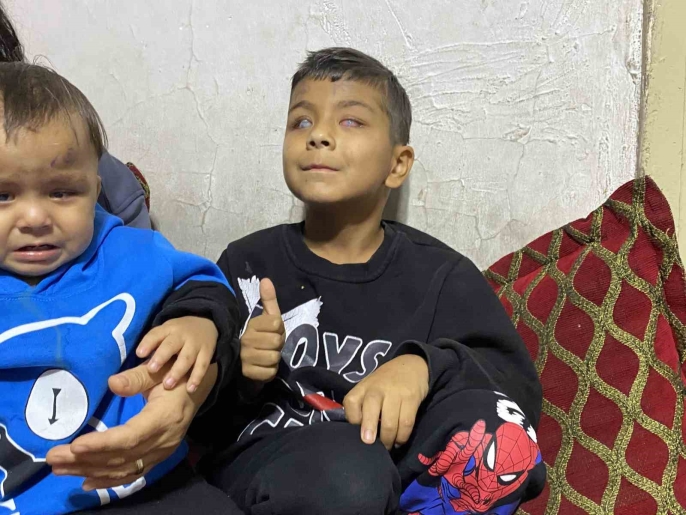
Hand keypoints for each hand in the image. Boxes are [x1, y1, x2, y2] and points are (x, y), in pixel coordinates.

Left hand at [46, 361, 216, 489]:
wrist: (196, 389)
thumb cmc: (175, 376)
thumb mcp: (159, 371)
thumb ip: (137, 377)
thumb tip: (112, 384)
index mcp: (164, 418)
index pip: (130, 437)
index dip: (102, 444)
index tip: (76, 445)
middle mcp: (164, 441)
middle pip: (121, 457)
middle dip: (85, 459)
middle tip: (54, 456)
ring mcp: (161, 452)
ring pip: (123, 468)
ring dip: (89, 470)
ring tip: (60, 468)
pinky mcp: (157, 457)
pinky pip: (131, 474)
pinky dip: (108, 480)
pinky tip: (86, 482)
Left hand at [136, 316, 217, 391]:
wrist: (205, 326)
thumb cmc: (175, 338)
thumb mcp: (162, 337)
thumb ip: (148, 352)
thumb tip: (118, 379)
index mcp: (167, 330)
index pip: (156, 334)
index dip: (148, 343)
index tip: (140, 353)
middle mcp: (180, 336)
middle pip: (171, 345)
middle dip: (162, 356)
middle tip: (152, 369)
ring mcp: (195, 344)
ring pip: (186, 357)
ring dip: (177, 370)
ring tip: (167, 385)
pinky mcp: (207, 353)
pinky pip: (202, 366)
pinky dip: (197, 377)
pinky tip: (190, 388)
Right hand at [240, 278, 284, 381]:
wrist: (246, 364)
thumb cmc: (261, 338)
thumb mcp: (267, 318)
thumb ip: (268, 300)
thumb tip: (266, 279)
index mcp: (251, 325)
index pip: (277, 322)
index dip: (279, 328)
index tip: (272, 331)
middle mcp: (246, 340)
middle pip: (277, 340)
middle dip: (278, 345)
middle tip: (270, 346)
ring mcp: (245, 357)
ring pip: (274, 357)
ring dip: (274, 358)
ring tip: (266, 356)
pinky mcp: (248, 373)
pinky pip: (270, 372)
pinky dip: (270, 371)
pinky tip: (263, 367)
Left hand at [343, 354, 428, 449]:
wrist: (411, 365)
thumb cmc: (385, 382)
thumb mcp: (369, 387)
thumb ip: (362, 405)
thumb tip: (358, 433)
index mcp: (364, 387)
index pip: (351, 403)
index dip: (352, 419)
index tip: (357, 432)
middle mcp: (377, 389)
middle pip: (370, 410)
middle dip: (369, 429)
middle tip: (369, 443)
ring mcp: (395, 394)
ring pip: (390, 422)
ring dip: (388, 440)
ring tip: (387, 447)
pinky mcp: (411, 399)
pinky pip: (406, 423)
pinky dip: (402, 436)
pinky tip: (399, 441)